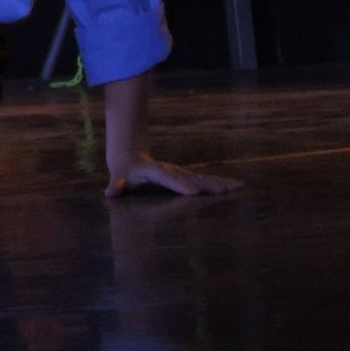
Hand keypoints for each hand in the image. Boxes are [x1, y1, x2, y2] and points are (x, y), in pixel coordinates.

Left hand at [105, 151, 243, 197]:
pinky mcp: (188, 177)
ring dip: (221, 183)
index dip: (180, 185)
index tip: (193, 193)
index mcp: (155, 172)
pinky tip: (237, 186)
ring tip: (239, 186)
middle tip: (226, 190)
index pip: (168, 179)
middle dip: (208, 184)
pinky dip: (222, 183)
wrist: (131, 157)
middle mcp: (172, 171)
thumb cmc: (124, 173)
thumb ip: (115, 185)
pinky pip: (206, 180)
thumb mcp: (118, 178)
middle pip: (191, 177)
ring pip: (203, 178)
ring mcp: (181, 173)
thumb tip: (110, 191)